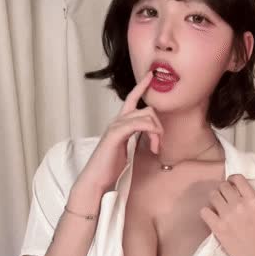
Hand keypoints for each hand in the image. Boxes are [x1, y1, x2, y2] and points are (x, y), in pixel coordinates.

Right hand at [74, 70, 163, 193]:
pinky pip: (137, 124)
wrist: (96, 179)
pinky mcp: (115, 135)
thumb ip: (136, 138)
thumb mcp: (128, 148)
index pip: (131, 99)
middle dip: (158, 127)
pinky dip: (149, 130)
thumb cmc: (110, 167)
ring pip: (146, 116)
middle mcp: (117, 121)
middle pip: (147, 110)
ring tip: (155, 149)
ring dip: (156, 133)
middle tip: (158, 146)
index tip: (151, 76)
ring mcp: (115, 127)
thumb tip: (150, 135)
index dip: (141, 86)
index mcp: (120, 123)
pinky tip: (152, 143)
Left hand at [199, 174, 254, 255]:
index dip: (233, 179)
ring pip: (212, 196)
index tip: (233, 185)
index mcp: (253, 201)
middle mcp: (239, 206)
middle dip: (224, 189)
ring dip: (215, 198)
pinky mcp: (217, 228)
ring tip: (220, 206)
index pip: (237, 179)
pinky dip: (207, 212)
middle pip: (223, 186)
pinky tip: (213, 216)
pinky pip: (204, 211)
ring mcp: (226, 217)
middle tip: (226, 197)